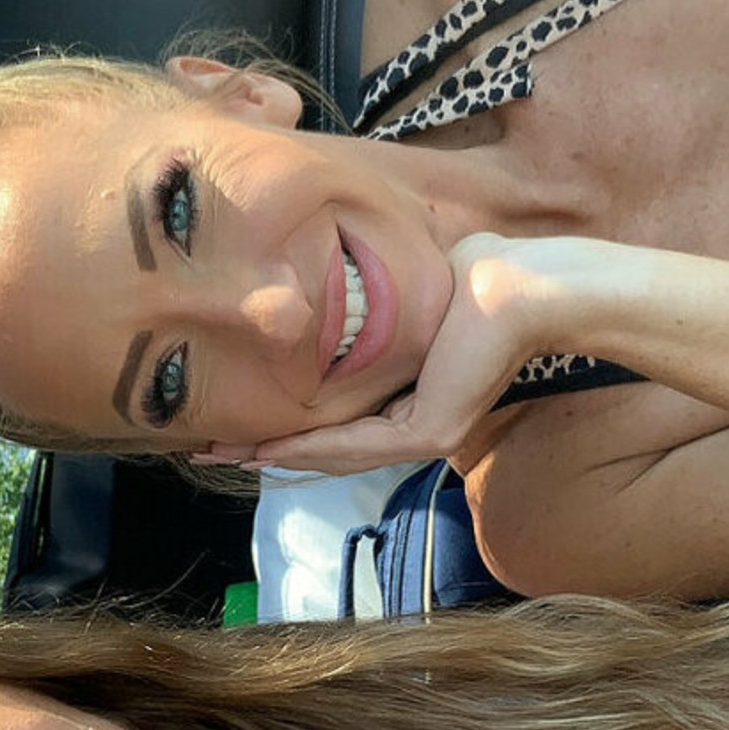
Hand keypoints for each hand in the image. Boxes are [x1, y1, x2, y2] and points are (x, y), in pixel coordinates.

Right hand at [197, 234, 561, 476]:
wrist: (518, 284)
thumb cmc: (470, 275)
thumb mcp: (403, 297)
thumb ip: (371, 315)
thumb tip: (331, 290)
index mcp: (413, 395)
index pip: (340, 419)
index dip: (286, 424)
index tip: (235, 420)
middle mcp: (418, 424)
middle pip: (329, 445)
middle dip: (266, 448)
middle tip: (210, 451)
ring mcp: (426, 433)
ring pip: (337, 452)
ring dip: (276, 454)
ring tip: (223, 453)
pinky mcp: (431, 431)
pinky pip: (359, 444)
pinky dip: (309, 447)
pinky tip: (267, 448)